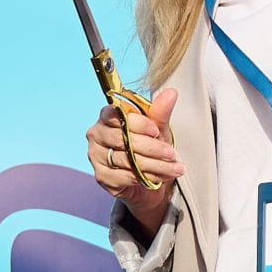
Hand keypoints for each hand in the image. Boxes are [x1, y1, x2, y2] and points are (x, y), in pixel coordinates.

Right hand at [86, 85, 181, 236]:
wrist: (150, 177)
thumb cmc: (151, 147)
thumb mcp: (159, 128)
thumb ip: (161, 112)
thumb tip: (171, 93)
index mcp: (107, 116)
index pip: (116, 115)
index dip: (138, 124)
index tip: (156, 131)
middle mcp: (97, 134)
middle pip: (121, 139)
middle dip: (151, 148)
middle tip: (171, 154)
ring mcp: (96, 156)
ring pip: (126, 160)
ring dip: (154, 165)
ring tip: (175, 168)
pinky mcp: (101, 176)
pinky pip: (123, 177)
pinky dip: (144, 178)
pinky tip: (159, 178)